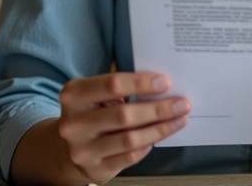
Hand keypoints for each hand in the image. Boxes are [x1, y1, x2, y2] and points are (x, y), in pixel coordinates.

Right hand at [57, 72, 190, 183]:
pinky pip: (129, 157)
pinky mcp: (93, 169)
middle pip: (124, 114)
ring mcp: (82, 150)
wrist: (69, 148)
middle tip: (183, 104)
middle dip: (158, 109)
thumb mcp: (97, 94)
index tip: (166, 82)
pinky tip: (158, 136)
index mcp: (74, 95)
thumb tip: (164, 87)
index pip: (112, 84)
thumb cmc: (93, 111)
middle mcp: (73, 124)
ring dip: (160, 129)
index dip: (141, 83)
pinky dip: (147, 145)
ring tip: (180, 119)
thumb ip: (122, 88)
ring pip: (129, 139)